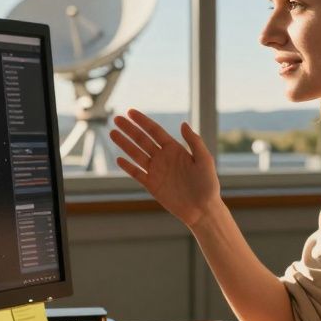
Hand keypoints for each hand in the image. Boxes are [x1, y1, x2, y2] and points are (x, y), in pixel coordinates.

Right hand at [110, 109, 219, 227]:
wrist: (203, 209)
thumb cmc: (208, 184)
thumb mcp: (204, 160)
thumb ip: (194, 142)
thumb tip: (183, 123)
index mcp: (175, 149)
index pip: (155, 131)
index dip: (142, 121)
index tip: (130, 112)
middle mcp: (163, 158)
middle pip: (142, 140)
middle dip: (129, 129)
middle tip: (116, 119)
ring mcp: (156, 171)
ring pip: (136, 154)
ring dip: (124, 144)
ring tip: (112, 133)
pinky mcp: (152, 186)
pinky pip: (137, 174)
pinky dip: (128, 167)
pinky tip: (119, 159)